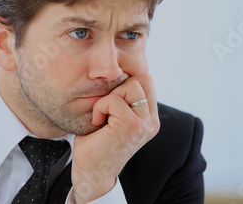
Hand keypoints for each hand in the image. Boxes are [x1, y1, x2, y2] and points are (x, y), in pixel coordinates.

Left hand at [71, 74, 160, 202]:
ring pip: (130, 85)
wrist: (90, 172)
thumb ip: (123, 98)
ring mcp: (144, 124)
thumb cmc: (96, 142)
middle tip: (107, 110)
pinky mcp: (132, 127)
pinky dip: (100, 108)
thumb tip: (118, 70)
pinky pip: (114, 100)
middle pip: (141, 78)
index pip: (146, 80)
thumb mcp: (114, 115)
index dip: (125, 83)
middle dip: (119, 89)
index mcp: (149, 118)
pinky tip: (98, 123)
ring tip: (103, 117)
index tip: (111, 103)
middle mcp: (152, 121)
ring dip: (109, 98)